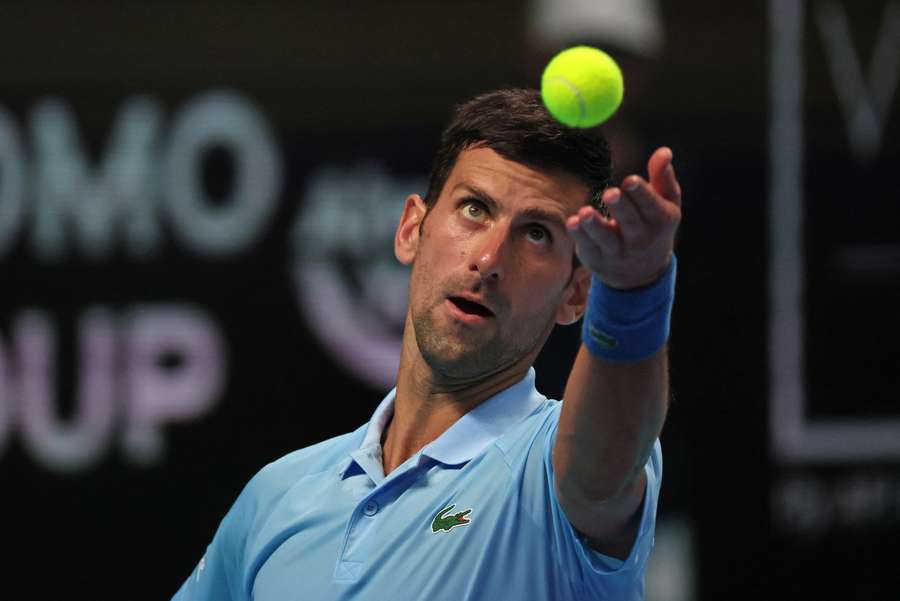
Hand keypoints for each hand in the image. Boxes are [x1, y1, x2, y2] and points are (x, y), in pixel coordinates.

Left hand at [566, 147, 681, 289]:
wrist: (642, 273)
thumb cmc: (654, 225)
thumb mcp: (665, 203)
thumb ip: (662, 177)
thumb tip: (664, 151)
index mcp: (660, 220)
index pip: (651, 207)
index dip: (641, 194)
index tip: (630, 181)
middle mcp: (640, 239)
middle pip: (630, 223)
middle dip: (621, 207)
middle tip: (610, 192)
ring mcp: (618, 252)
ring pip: (606, 239)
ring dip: (595, 226)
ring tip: (584, 212)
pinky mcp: (597, 258)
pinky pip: (588, 247)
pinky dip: (580, 236)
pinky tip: (571, 223)